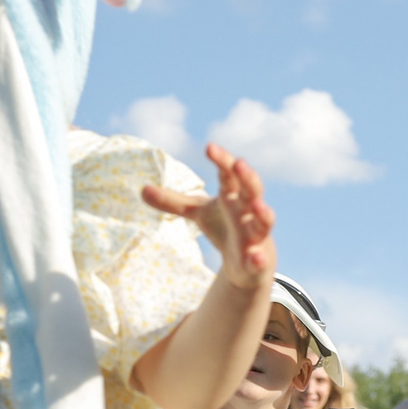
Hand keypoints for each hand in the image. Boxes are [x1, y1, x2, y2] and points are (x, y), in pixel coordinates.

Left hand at [143, 144, 275, 290]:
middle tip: (239, 163)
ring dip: (264, 213)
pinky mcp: (258, 260)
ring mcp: (256, 234)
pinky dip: (259, 258)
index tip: (209, 148)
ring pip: (265, 221)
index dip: (222, 160)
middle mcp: (248, 211)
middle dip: (248, 177)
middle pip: (253, 189)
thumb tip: (142, 190)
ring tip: (259, 206)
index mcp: (233, 196)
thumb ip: (173, 202)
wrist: (247, 260)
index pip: (229, 174)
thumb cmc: (224, 226)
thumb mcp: (198, 212)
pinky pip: (261, 259)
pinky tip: (255, 257)